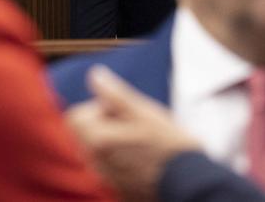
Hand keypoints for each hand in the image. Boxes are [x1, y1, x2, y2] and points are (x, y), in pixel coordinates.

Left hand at [66, 65, 202, 201]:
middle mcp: (95, 162)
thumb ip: (115, 94)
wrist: (188, 183)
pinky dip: (120, 160)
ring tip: (140, 143)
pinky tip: (143, 159)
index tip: (121, 112)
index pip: (76, 116)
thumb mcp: (143, 112)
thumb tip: (94, 75)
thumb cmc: (168, 144)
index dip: (97, 108)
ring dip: (112, 142)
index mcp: (97, 141)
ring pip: (97, 151)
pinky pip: (109, 168)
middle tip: (133, 125)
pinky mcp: (117, 188)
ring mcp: (105, 178)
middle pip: (85, 134)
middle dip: (104, 125)